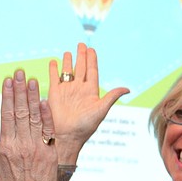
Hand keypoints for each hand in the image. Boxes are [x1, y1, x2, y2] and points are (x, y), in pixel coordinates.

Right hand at [0, 69, 58, 180]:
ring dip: (32, 97)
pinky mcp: (49, 153)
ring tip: (32, 80)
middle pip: (19, 112)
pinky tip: (44, 100)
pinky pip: (48, 130)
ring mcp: (36, 148)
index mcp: (6, 146)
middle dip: (19, 90)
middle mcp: (20, 145)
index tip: (8, 81)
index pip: (6, 115)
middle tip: (20, 72)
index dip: (7, 96)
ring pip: (33, 117)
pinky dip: (46, 115)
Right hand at [48, 42, 129, 158]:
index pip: (92, 71)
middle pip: (81, 68)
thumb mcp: (101, 110)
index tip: (92, 49)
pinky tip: (54, 61)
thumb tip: (127, 89)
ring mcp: (66, 90)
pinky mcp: (54, 93)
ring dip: (68, 61)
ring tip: (68, 52)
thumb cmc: (85, 126)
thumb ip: (112, 97)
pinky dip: (54, 69)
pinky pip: (54, 78)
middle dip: (81, 56)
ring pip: (67, 72)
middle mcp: (78, 89)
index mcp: (91, 92)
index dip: (92, 60)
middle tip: (82, 44)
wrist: (67, 136)